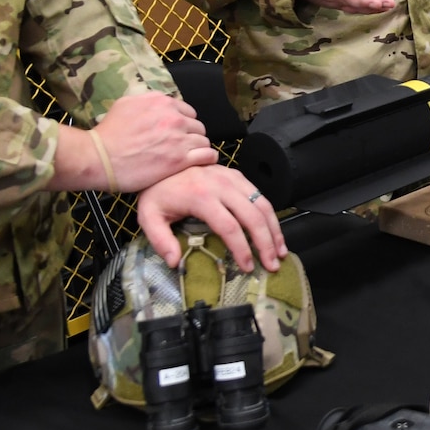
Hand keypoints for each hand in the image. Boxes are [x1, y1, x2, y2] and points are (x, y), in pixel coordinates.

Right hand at [51, 91, 218, 192]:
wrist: (98, 157)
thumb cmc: (106, 134)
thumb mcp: (124, 104)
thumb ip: (146, 101)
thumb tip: (156, 102)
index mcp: (162, 102)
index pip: (188, 112)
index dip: (184, 124)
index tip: (178, 134)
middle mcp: (173, 117)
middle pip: (197, 127)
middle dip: (191, 136)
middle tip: (181, 148)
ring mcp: (178, 138)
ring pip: (204, 141)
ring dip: (198, 149)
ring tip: (189, 158)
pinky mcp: (180, 160)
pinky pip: (207, 156)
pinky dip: (207, 159)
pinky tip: (201, 164)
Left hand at [137, 165, 286, 272]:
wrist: (162, 162)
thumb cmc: (157, 191)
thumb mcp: (149, 216)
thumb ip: (160, 240)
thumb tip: (175, 262)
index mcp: (201, 197)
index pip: (230, 227)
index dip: (241, 249)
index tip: (247, 267)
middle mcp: (222, 185)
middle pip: (253, 216)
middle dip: (266, 243)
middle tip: (272, 265)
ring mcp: (232, 178)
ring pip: (262, 204)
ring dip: (274, 229)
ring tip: (280, 252)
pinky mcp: (237, 175)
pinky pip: (260, 195)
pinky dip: (271, 215)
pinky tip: (274, 231)